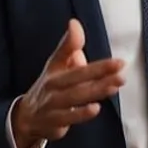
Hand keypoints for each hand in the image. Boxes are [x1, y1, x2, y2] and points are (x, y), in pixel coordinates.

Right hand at [11, 19, 124, 147]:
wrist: (26, 119)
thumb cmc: (49, 89)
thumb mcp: (56, 66)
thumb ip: (69, 47)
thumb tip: (75, 25)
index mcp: (55, 70)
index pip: (68, 54)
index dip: (79, 44)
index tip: (112, 55)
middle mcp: (52, 86)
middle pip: (76, 77)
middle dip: (99, 72)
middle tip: (121, 69)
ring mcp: (52, 104)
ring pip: (74, 97)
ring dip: (94, 91)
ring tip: (113, 86)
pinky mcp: (53, 123)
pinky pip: (67, 118)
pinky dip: (80, 114)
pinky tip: (95, 109)